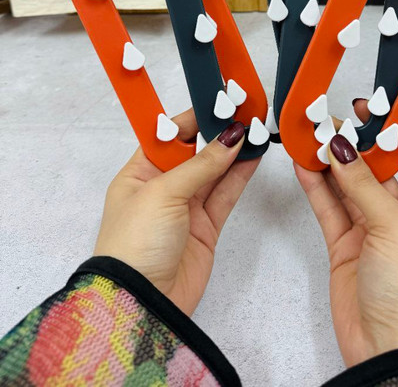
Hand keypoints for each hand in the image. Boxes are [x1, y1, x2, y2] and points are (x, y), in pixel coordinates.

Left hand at [94, 110, 258, 315]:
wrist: (141, 304)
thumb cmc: (135, 243)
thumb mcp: (164, 193)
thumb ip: (202, 164)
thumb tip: (231, 135)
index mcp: (139, 174)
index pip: (168, 136)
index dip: (192, 118)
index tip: (217, 99)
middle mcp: (162, 187)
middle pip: (195, 152)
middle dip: (218, 132)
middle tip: (244, 110)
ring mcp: (185, 208)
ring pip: (215, 172)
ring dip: (234, 151)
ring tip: (256, 127)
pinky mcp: (206, 228)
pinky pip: (226, 194)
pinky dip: (240, 175)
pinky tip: (254, 155)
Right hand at [295, 99, 397, 366]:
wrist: (394, 354)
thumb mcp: (395, 227)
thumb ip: (363, 184)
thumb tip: (341, 144)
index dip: (389, 128)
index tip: (366, 105)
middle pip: (373, 165)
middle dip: (351, 141)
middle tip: (324, 117)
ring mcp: (370, 230)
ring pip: (345, 184)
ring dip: (327, 160)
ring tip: (306, 132)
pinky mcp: (344, 246)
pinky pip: (328, 208)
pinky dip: (315, 186)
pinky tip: (302, 163)